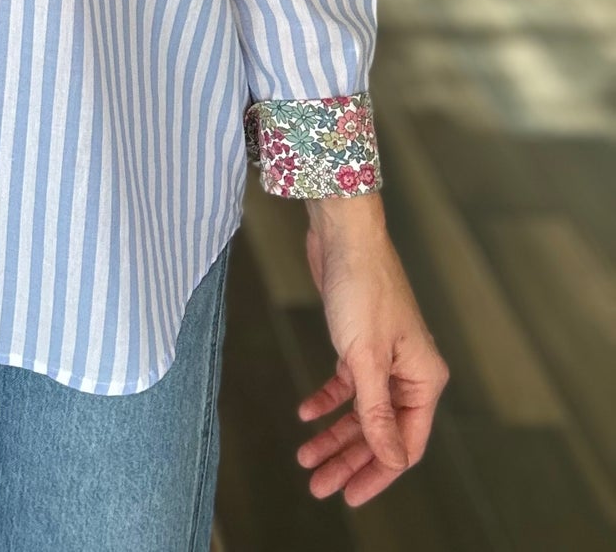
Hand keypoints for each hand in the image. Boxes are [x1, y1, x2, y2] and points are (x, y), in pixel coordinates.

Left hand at [297, 196, 448, 505]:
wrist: (343, 234)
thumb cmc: (363, 287)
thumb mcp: (366, 358)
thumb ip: (376, 412)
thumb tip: (391, 459)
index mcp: (424, 378)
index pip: (405, 442)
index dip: (378, 472)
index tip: (350, 495)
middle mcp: (408, 371)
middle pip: (380, 431)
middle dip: (348, 459)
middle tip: (319, 484)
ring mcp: (383, 358)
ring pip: (360, 411)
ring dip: (334, 435)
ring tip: (306, 459)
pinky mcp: (358, 343)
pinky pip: (346, 384)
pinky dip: (326, 400)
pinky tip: (306, 414)